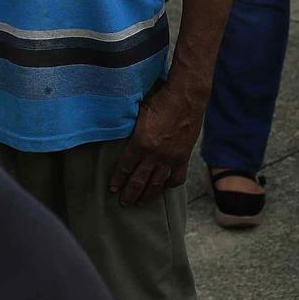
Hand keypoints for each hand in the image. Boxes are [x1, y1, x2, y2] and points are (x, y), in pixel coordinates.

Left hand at [110, 83, 204, 204]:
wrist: (186, 97)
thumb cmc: (160, 100)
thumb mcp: (138, 113)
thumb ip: (130, 129)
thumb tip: (118, 135)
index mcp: (140, 143)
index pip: (125, 167)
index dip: (118, 179)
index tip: (112, 188)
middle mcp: (154, 154)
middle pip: (139, 180)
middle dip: (129, 193)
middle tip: (124, 201)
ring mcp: (170, 158)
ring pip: (157, 184)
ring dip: (147, 195)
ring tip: (141, 202)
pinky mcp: (183, 157)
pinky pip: (176, 178)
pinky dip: (169, 185)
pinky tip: (164, 187)